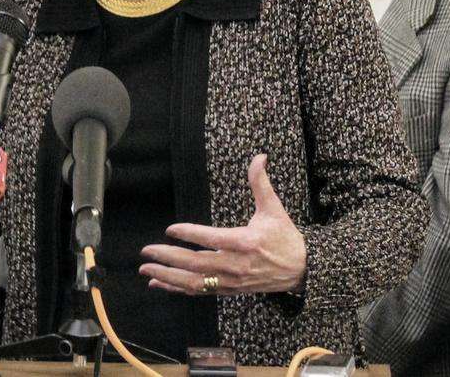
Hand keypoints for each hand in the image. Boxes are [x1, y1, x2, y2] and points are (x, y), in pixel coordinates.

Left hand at [139, 154, 306, 294]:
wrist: (303, 270)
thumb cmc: (285, 237)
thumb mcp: (274, 209)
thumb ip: (261, 183)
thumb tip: (259, 156)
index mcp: (245, 242)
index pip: (212, 239)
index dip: (190, 234)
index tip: (170, 229)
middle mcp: (236, 264)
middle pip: (197, 264)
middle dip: (169, 258)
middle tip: (146, 251)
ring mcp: (231, 280)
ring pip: (195, 283)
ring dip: (168, 277)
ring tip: (145, 270)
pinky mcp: (229, 290)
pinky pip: (199, 292)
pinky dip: (177, 289)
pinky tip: (158, 284)